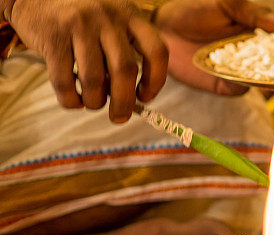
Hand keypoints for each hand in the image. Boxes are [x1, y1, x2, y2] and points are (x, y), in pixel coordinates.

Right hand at [5, 0, 167, 122]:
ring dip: (95, 102)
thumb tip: (131, 98)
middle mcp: (107, 18)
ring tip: (93, 103)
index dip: (156, 80)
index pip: (156, 51)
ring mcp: (79, 26)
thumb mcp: (112, 20)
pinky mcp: (53, 37)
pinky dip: (71, 100)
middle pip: (125, 70)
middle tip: (120, 117)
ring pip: (94, 80)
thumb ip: (125, 49)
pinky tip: (74, 100)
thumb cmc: (82, 17)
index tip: (145, 96)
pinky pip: (64, 81)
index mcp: (129, 14)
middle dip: (124, 102)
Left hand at [154, 0, 273, 94]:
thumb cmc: (195, 8)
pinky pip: (240, 87)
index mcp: (259, 30)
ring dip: (267, 77)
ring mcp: (241, 70)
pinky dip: (242, 84)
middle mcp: (254, 53)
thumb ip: (255, 14)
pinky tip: (243, 77)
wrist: (162, 28)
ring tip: (269, 71)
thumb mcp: (227, 4)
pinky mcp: (225, 84)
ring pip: (262, 78)